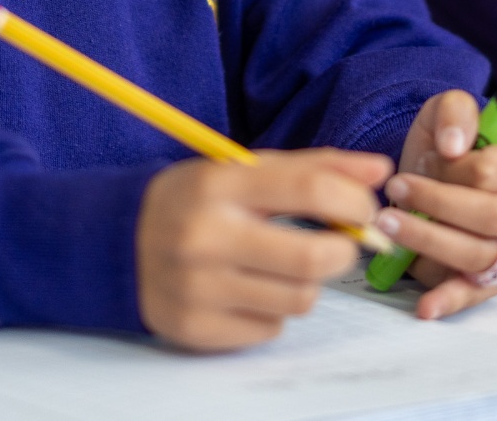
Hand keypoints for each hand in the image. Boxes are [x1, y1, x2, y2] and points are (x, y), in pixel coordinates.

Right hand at [137, 149, 389, 350]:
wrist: (117, 243)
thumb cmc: (195, 202)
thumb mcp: (243, 171)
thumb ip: (312, 166)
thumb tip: (379, 170)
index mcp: (218, 185)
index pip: (311, 189)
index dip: (355, 201)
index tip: (363, 209)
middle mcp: (205, 237)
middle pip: (314, 258)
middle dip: (344, 252)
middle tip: (338, 245)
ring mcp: (198, 289)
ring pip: (299, 300)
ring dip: (305, 283)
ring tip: (280, 266)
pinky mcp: (195, 329)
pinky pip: (270, 330)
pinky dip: (271, 312)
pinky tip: (247, 290)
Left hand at [377, 89, 496, 320]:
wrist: (431, 176)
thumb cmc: (445, 149)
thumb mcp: (446, 112)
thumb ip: (455, 111)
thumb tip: (456, 144)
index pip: (493, 174)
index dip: (453, 169)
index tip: (424, 161)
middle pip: (489, 217)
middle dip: (436, 205)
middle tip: (396, 191)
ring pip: (477, 254)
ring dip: (429, 242)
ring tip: (390, 225)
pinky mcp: (494, 280)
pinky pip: (475, 294)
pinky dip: (449, 301)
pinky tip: (426, 306)